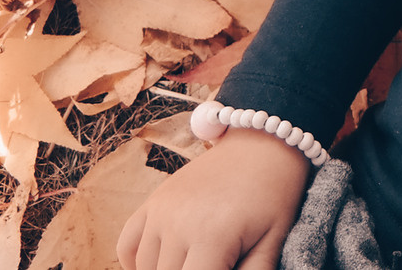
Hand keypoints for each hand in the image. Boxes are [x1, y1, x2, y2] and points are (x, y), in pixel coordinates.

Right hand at [117, 128, 312, 269]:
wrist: (263, 143)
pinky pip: (127, 246)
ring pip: (147, 268)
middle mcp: (178, 223)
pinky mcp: (152, 202)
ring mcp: (160, 210)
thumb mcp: (273, 242)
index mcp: (212, 236)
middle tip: (215, 260)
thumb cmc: (274, 195)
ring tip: (199, 259)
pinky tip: (163, 263)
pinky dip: (137, 263)